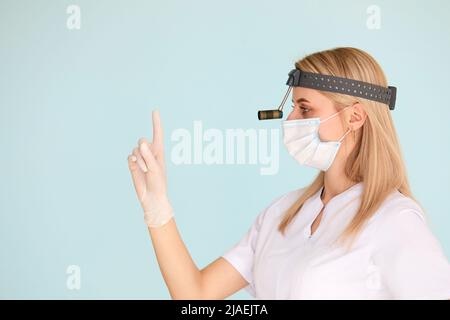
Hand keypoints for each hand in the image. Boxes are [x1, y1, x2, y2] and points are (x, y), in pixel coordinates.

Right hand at [127, 109, 173, 227]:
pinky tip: (136, 168)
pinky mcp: (133, 164)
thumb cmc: (158, 183)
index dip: (156, 122)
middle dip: (143, 150)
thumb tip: (142, 143)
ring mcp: (141, 158)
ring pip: (135, 150)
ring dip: (139, 159)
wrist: (152, 196)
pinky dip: (132, 161)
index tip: (155, 111)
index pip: (157, 133)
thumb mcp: (155, 168)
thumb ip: (148, 155)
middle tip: (148, 164)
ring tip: (144, 170)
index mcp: (159, 151)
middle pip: (142, 141)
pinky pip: (129, 157)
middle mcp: (149, 152)